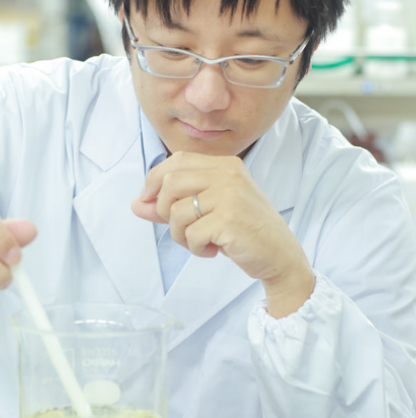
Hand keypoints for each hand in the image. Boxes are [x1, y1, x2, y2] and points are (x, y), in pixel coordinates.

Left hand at [132, 152, 313, 317]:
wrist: (280, 257)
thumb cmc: (243, 232)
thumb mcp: (207, 212)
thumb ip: (171, 206)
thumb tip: (136, 204)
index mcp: (225, 165)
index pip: (176, 160)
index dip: (154, 180)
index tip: (149, 201)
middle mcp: (228, 174)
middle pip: (170, 183)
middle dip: (164, 211)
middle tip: (180, 228)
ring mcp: (230, 195)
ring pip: (176, 211)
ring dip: (180, 235)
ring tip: (199, 242)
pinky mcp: (230, 219)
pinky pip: (191, 234)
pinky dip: (195, 248)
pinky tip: (213, 250)